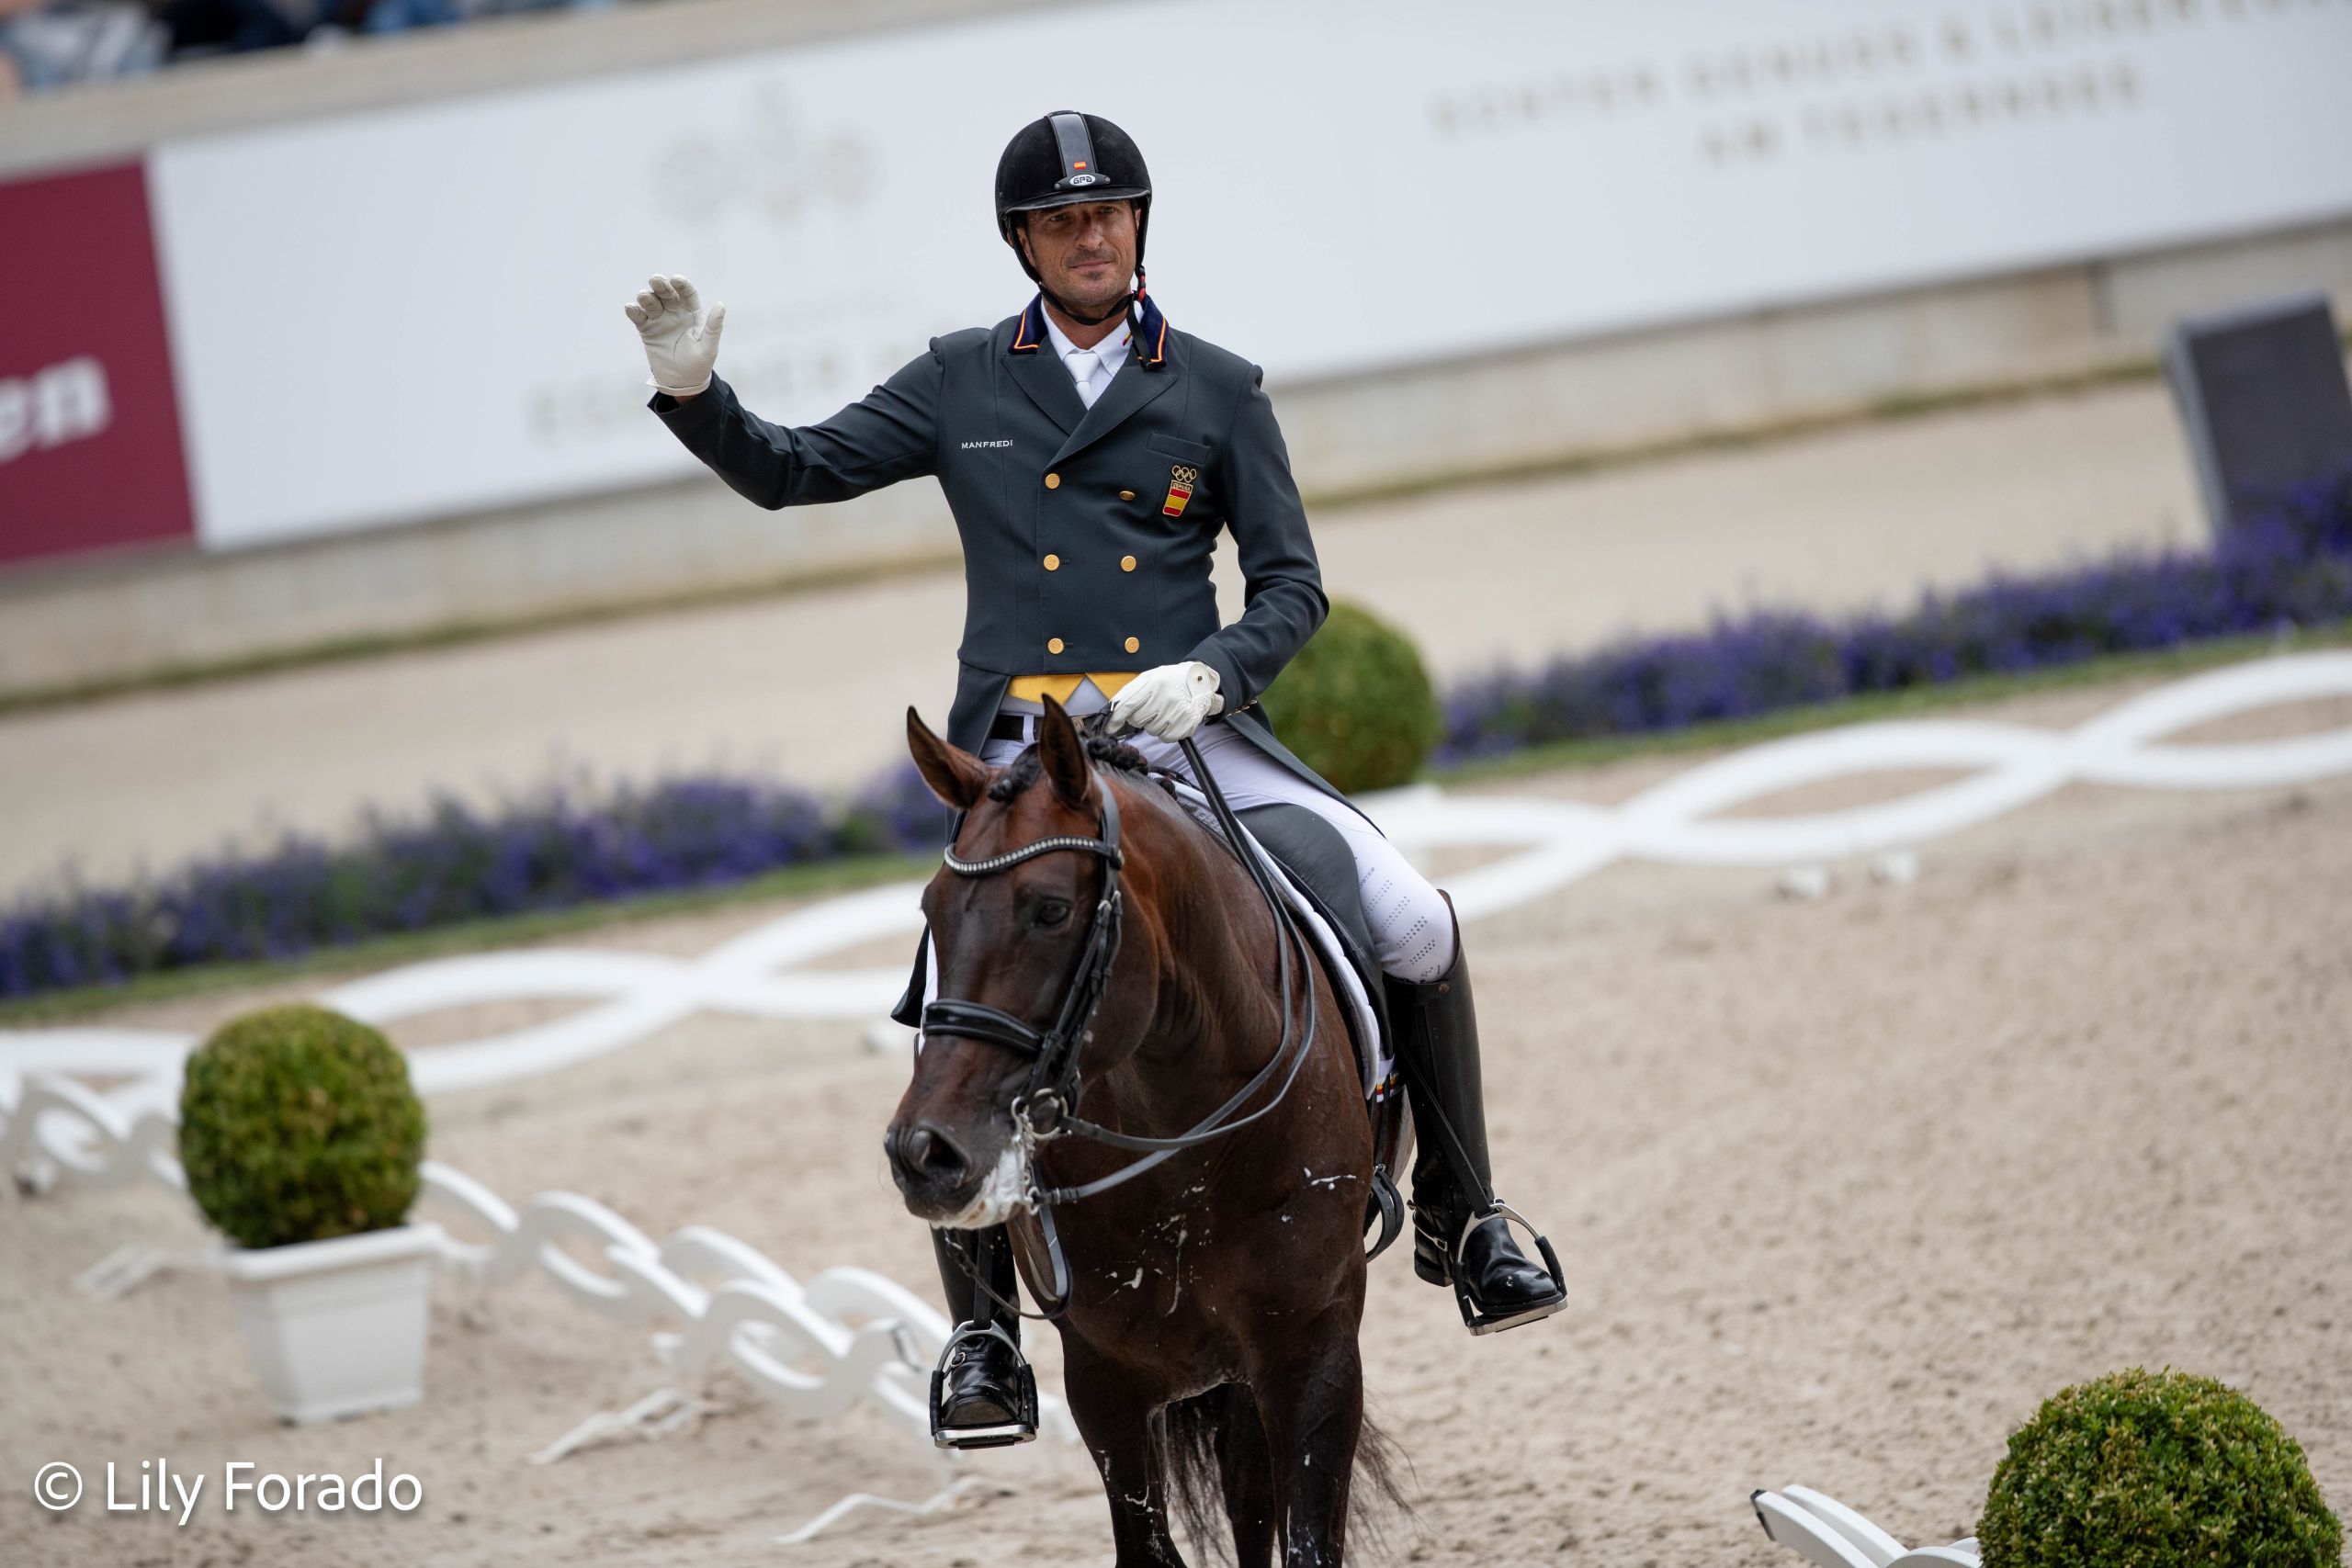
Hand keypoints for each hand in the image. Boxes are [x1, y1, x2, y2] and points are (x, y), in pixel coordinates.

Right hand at [625, 273, 725, 396]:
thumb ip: (713, 327)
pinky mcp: (647, 330)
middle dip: (661, 285)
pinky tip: (631, 308)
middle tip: (655, 280)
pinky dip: (634, 311)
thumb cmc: (699, 364)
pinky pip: (639, 317)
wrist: (682, 382)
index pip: (687, 294)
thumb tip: (721, 305)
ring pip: (651, 302)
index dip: (682, 285)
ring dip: (646, 297)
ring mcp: (659, 320)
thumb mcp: (708, 347)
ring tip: (643, 296)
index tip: (676, 280)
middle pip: (667, 293)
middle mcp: (675, 312)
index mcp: (692, 313)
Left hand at [1106, 661, 1223, 741]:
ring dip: (1154, 725)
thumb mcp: (1149, 679)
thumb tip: (1113, 712)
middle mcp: (1165, 696)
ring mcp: (1177, 710)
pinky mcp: (1187, 722)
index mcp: (1153, 682)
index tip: (1110, 728)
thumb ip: (1130, 693)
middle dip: (1140, 718)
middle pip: (1138, 720)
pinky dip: (1167, 732)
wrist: (1200, 681)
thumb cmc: (1170, 681)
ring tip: (1165, 711)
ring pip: (1151, 730)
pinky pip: (1166, 737)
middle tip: (1152, 708)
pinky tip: (1173, 719)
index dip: (1115, 719)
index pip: (1127, 705)